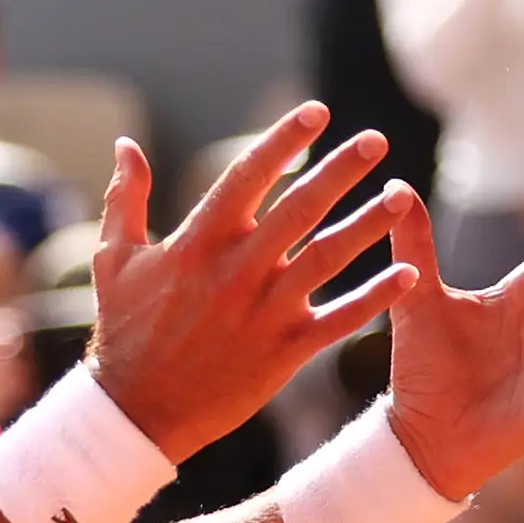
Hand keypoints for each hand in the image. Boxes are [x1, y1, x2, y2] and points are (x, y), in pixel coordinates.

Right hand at [86, 101, 420, 461]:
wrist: (138, 411)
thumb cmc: (125, 330)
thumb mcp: (116, 259)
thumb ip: (127, 197)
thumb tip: (126, 144)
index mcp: (198, 242)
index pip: (248, 177)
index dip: (284, 141)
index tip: (318, 112)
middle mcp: (236, 270)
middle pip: (299, 209)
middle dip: (340, 171)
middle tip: (376, 141)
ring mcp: (263, 312)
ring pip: (327, 259)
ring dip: (368, 226)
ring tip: (401, 196)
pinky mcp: (284, 352)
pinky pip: (339, 321)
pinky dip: (374, 298)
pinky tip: (407, 274)